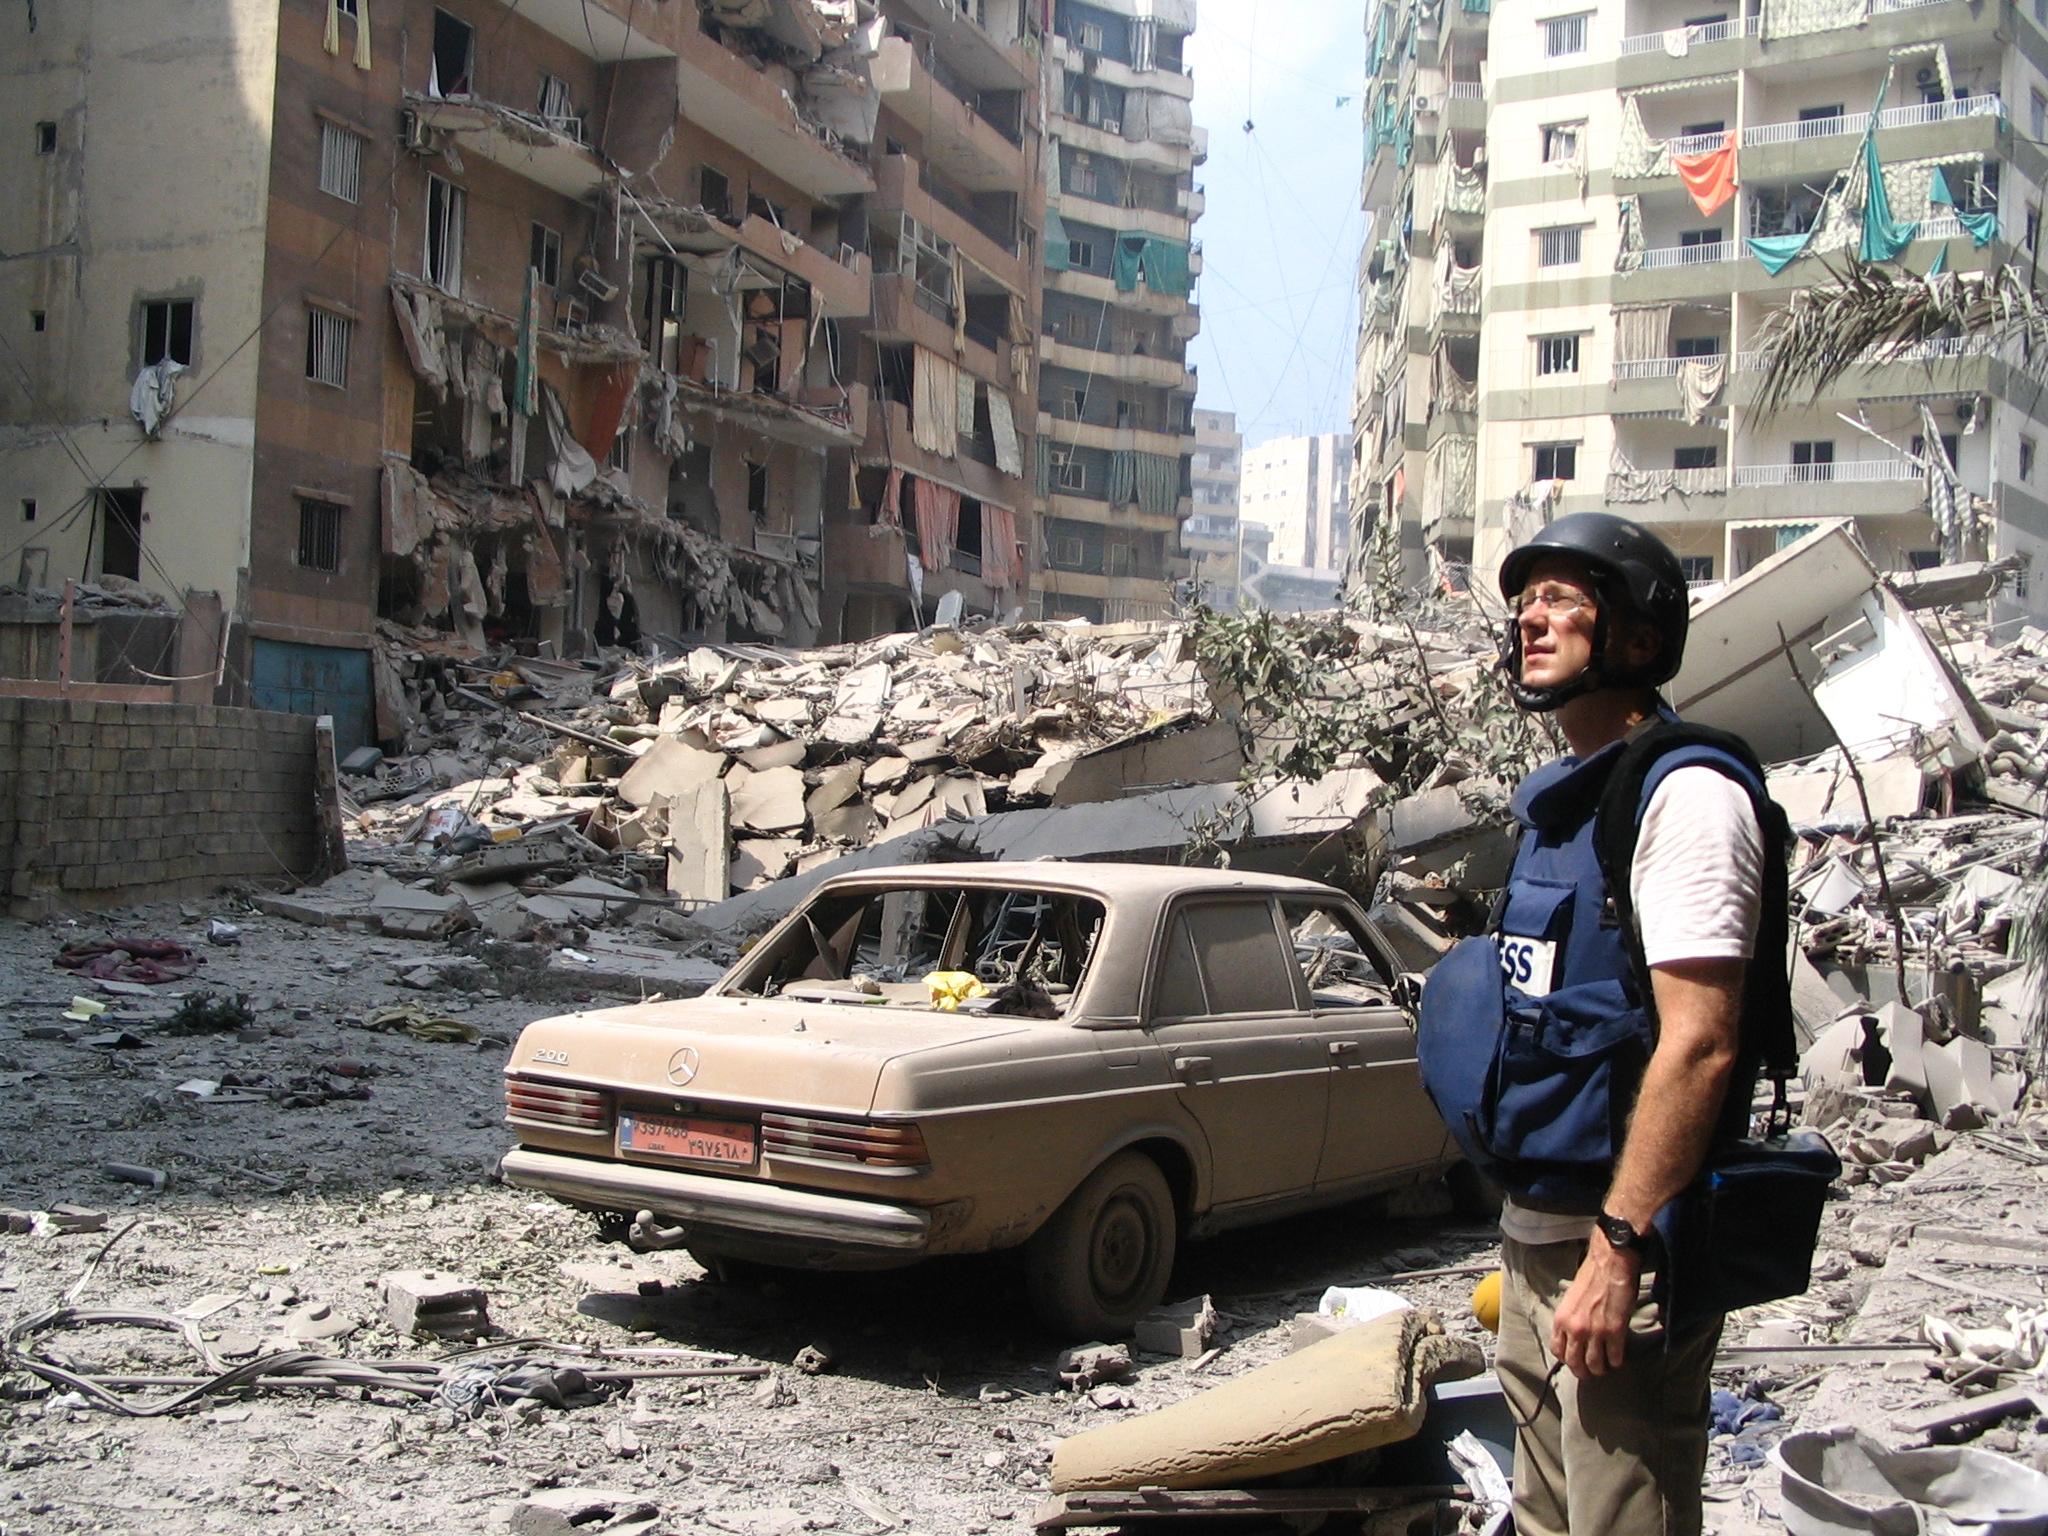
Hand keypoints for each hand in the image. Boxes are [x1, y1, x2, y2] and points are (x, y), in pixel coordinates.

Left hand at [1550, 1238, 1640, 1379]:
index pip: (1558, 1351)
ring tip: (1605, 1368)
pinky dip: (1617, 1361)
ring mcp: (1595, 1332)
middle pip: (1575, 1363)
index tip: (1574, 1361)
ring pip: (1595, 1364)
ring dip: (1601, 1369)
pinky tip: (1618, 1359)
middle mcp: (1575, 1329)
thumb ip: (1570, 1318)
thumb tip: (1574, 1335)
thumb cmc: (1591, 1276)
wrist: (1610, 1264)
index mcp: (1562, 1319)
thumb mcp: (1571, 1299)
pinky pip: (1615, 1357)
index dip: (1566, 1360)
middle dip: (1583, 1371)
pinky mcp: (1615, 1332)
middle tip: (1590, 1372)